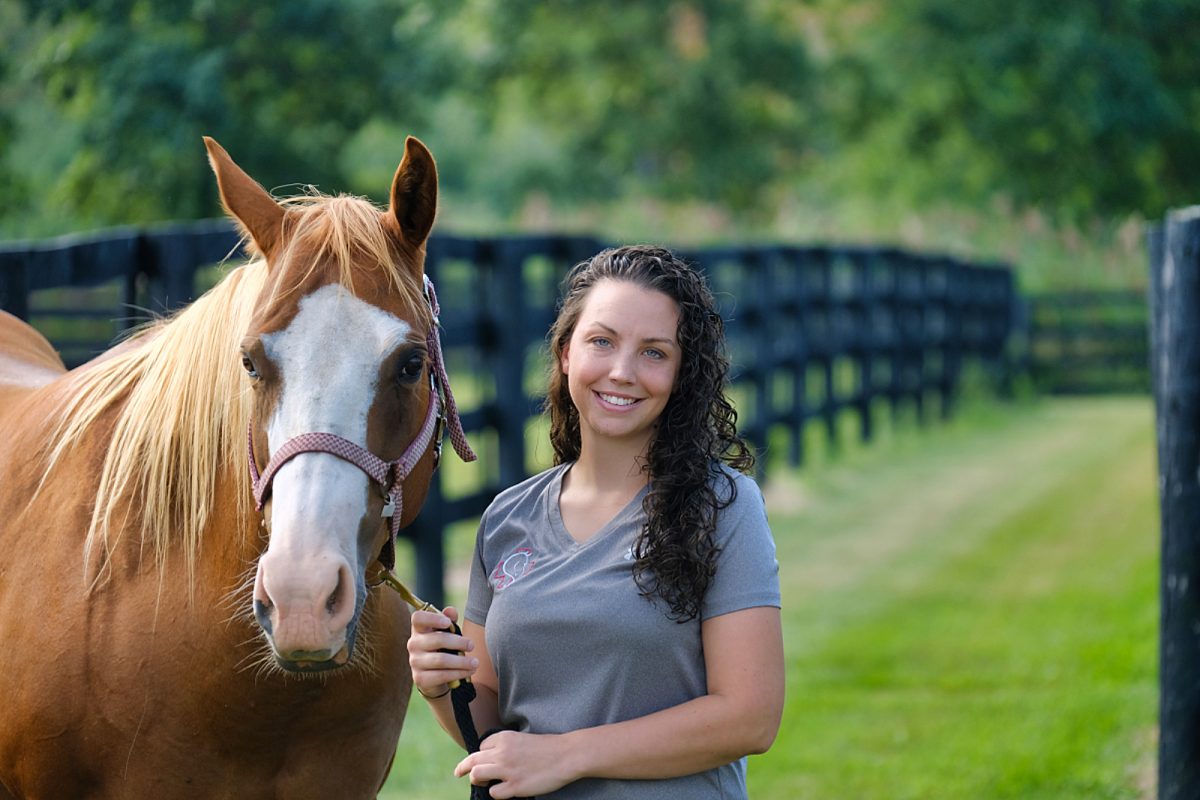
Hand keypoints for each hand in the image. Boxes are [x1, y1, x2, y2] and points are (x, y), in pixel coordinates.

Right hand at [407, 606, 477, 697]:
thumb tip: (450, 610)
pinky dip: (458, 673)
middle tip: (472, 645)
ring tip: (475, 662)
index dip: (432, 618)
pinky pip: (442, 675)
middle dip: (458, 642)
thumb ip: (449, 620)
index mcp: (419, 629)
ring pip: (441, 660)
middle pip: (437, 640)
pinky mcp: (420, 678)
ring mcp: (415, 662)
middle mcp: (414, 644)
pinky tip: (469, 671)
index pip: (418, 618)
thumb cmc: (442, 648)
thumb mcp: (447, 633)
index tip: (448, 623)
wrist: (434, 677)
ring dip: (462, 661)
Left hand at [455, 731, 574, 798]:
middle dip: (463, 768)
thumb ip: (505, 747)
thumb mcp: (522, 739)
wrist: (567, 755)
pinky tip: (504, 791)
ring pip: (476, 775)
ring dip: (475, 780)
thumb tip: (490, 759)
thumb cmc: (547, 747)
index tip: (485, 760)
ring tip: (481, 783)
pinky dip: (496, 793)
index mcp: (504, 738)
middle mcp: (502, 752)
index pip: (481, 748)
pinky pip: (494, 793)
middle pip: (472, 760)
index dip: (482, 755)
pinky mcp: (515, 786)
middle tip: (458, 773)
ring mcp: (508, 770)